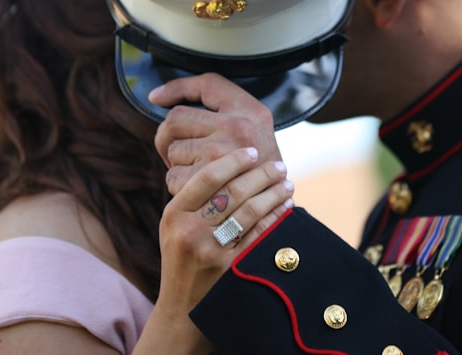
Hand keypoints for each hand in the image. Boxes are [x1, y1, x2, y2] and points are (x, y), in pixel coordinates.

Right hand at [140, 147, 293, 354]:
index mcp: (174, 213)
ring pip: (251, 211)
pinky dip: (276, 217)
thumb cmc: (182, 259)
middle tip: (280, 165)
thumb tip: (231, 163)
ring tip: (287, 183)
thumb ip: (195, 198)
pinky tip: (286, 208)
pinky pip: (260, 235)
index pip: (208, 177)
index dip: (234, 160)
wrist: (181, 309)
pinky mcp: (231, 268)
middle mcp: (190, 230)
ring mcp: (211, 251)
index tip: (253, 151)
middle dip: (262, 175)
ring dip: (274, 193)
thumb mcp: (174, 226)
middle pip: (234, 191)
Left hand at [150, 73, 281, 195]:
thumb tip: (155, 96)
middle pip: (175, 122)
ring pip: (173, 151)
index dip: (174, 92)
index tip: (157, 99)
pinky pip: (174, 177)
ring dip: (176, 162)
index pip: (202, 87)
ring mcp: (224, 156)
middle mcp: (237, 129)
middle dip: (168, 137)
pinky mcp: (212, 184)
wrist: (276, 199)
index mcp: (248, 109)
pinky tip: (195, 185)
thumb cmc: (255, 155)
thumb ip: (208, 94)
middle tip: (180, 149)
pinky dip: (178, 183)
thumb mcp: (250, 116)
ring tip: (195, 168)